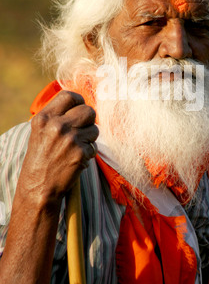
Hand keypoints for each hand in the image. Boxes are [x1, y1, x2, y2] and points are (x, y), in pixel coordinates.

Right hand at [20, 90, 98, 207]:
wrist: (38, 187)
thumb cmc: (40, 159)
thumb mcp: (40, 132)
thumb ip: (56, 116)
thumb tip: (80, 104)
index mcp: (44, 118)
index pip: (69, 96)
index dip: (79, 101)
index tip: (79, 109)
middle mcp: (57, 126)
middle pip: (88, 111)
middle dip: (89, 120)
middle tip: (82, 130)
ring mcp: (70, 139)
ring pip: (95, 129)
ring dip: (89, 139)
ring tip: (76, 148)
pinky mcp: (80, 153)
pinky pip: (94, 147)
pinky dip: (88, 153)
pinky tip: (76, 159)